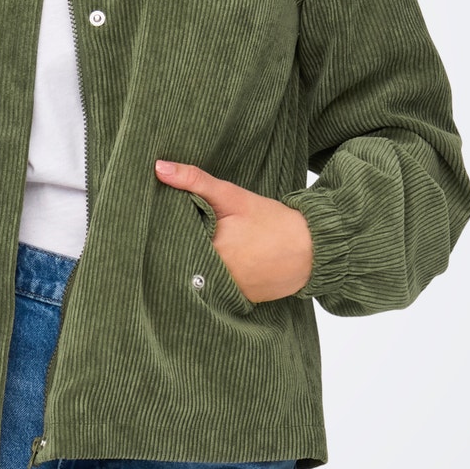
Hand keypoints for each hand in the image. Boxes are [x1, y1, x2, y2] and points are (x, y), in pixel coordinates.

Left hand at [154, 159, 313, 302]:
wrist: (311, 250)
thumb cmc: (271, 221)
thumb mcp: (232, 196)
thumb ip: (195, 181)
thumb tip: (159, 167)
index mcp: (208, 251)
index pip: (169, 242)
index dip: (164, 231)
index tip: (159, 222)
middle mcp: (212, 278)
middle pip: (179, 261)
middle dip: (176, 247)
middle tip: (176, 233)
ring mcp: (223, 294)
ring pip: (193, 277)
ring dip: (190, 264)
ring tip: (196, 248)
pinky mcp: (234, 301)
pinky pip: (211, 289)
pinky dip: (208, 277)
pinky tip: (213, 263)